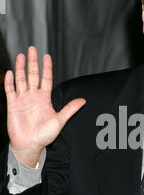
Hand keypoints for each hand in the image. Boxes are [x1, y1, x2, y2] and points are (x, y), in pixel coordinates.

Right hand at [4, 46, 85, 166]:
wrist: (30, 145)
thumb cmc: (44, 135)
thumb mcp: (60, 120)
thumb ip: (70, 109)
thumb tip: (83, 101)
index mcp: (45, 99)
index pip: (46, 79)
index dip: (47, 68)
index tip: (47, 56)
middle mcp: (33, 96)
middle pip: (32, 75)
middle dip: (32, 62)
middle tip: (33, 49)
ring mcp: (22, 100)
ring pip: (21, 79)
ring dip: (21, 68)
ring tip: (21, 55)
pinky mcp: (13, 105)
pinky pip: (10, 90)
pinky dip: (9, 81)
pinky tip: (10, 72)